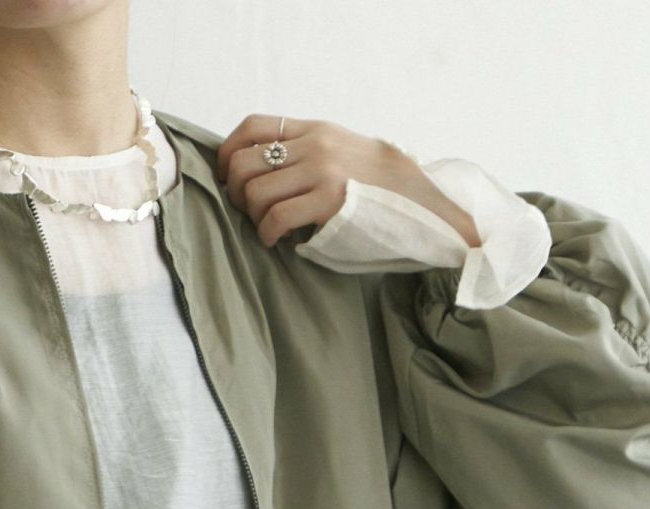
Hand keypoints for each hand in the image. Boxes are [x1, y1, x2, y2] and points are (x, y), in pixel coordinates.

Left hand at [215, 113, 481, 250]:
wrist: (421, 201)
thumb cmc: (377, 188)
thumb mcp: (341, 152)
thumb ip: (305, 154)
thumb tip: (258, 170)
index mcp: (314, 130)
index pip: (253, 127)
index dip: (228, 154)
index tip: (229, 179)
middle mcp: (315, 145)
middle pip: (245, 162)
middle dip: (237, 193)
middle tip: (250, 212)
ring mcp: (322, 171)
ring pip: (256, 192)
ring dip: (252, 217)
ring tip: (267, 229)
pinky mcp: (329, 200)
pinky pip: (276, 217)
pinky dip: (266, 234)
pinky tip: (275, 241)